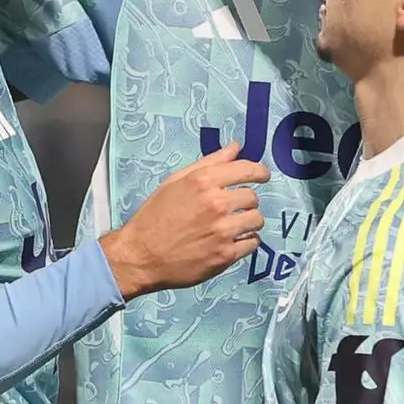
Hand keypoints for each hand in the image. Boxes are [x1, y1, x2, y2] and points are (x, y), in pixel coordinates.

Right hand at [101, 144, 268, 294]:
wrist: (141, 255)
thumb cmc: (155, 216)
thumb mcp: (175, 181)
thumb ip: (209, 163)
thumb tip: (235, 147)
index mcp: (203, 181)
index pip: (247, 169)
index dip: (260, 172)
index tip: (263, 176)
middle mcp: (216, 203)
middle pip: (253, 197)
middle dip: (247, 201)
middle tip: (235, 208)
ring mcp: (222, 231)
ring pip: (256, 220)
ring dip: (249, 222)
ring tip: (234, 226)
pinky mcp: (225, 254)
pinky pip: (252, 243)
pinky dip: (246, 242)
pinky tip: (232, 241)